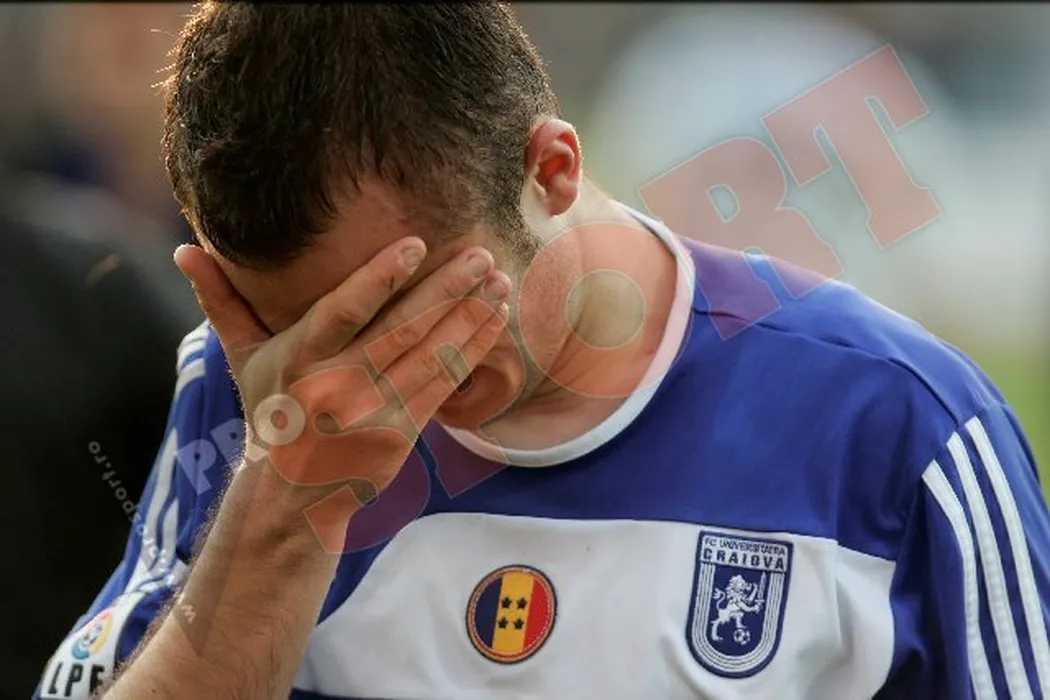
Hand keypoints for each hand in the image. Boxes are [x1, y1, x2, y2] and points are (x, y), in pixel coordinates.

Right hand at [174, 238, 509, 548]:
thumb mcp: (243, 360)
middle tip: (481, 254)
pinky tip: (494, 320)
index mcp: (297, 359)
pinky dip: (471, 350)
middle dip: (445, 290)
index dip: (379, 278)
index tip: (416, 244)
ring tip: (500, 281)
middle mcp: (334, 386)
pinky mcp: (401, 433)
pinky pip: (443, 385)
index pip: (341, 312)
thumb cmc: (272, 413)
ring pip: (429, 356)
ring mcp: (371, 413)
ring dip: (470, 316)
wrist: (290, 496)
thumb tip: (185, 251)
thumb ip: (222, 302)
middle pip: (399, 331)